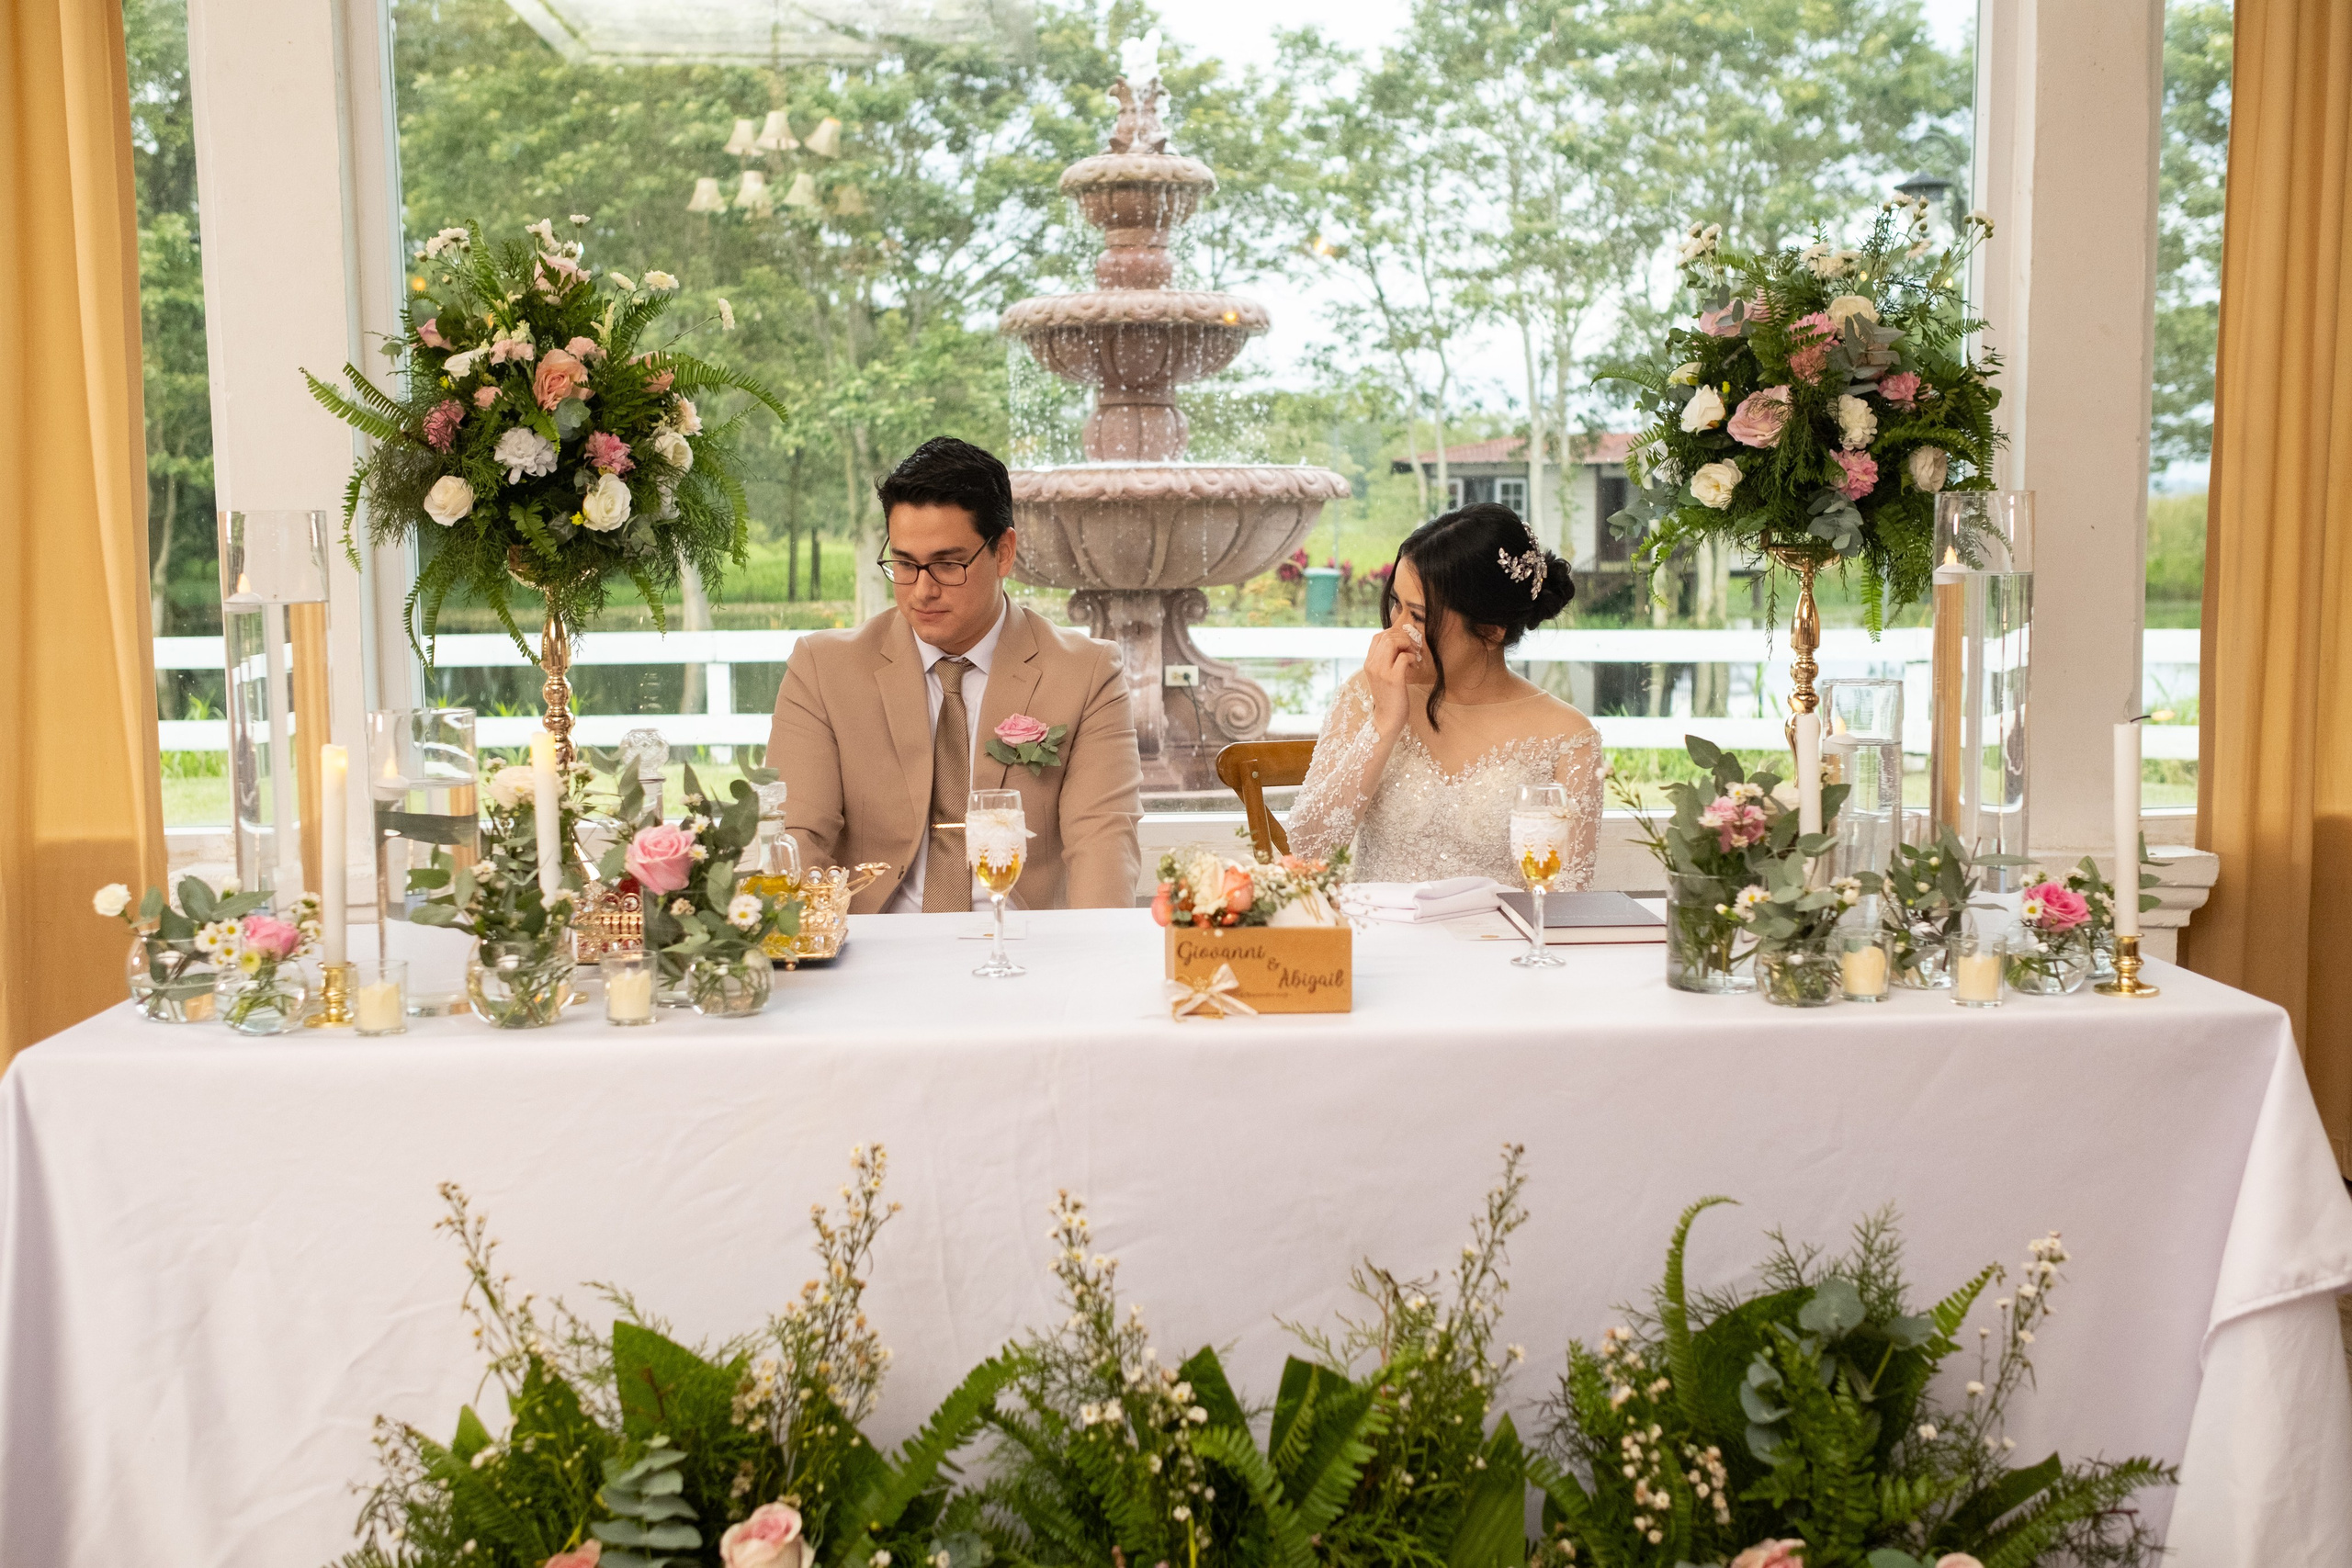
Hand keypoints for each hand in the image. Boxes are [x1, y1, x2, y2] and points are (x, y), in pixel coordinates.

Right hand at [1363, 622, 1421, 736]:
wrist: (1387, 719)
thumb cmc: (1389, 698)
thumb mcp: (1382, 677)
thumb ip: (1385, 661)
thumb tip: (1400, 645)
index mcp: (1368, 663)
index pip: (1378, 637)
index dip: (1393, 633)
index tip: (1404, 642)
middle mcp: (1372, 665)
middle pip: (1386, 636)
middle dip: (1403, 637)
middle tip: (1412, 647)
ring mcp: (1381, 671)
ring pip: (1393, 642)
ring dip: (1407, 644)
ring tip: (1413, 654)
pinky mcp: (1393, 678)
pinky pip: (1404, 657)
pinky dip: (1411, 657)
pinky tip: (1414, 665)